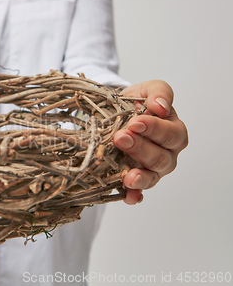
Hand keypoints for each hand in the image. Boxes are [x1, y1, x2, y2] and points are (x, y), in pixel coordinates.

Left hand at [113, 80, 187, 204]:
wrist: (114, 113)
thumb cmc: (135, 103)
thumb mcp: (146, 90)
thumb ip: (158, 93)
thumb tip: (161, 106)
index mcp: (173, 131)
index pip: (170, 133)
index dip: (153, 129)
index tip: (134, 122)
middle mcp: (166, 153)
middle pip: (161, 157)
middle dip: (140, 148)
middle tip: (120, 138)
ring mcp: (152, 169)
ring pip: (152, 176)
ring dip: (140, 176)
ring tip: (128, 176)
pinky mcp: (136, 180)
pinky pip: (138, 192)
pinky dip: (134, 195)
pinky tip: (129, 196)